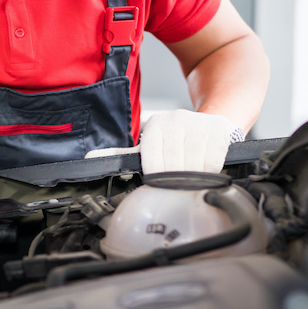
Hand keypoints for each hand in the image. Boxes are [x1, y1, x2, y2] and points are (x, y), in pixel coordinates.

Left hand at [85, 109, 242, 173]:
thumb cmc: (175, 140)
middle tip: (177, 188)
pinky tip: (207, 171)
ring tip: (191, 182)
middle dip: (175, 179)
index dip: (157, 177)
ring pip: (193, 162)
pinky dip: (210, 170)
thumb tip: (90, 160)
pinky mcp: (218, 128)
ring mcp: (198, 123)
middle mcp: (175, 120)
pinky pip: (212, 158)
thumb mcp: (148, 145)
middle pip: (173, 163)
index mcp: (156, 125)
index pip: (152, 159)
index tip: (160, 185)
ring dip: (193, 177)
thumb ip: (122, 154)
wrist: (209, 124)